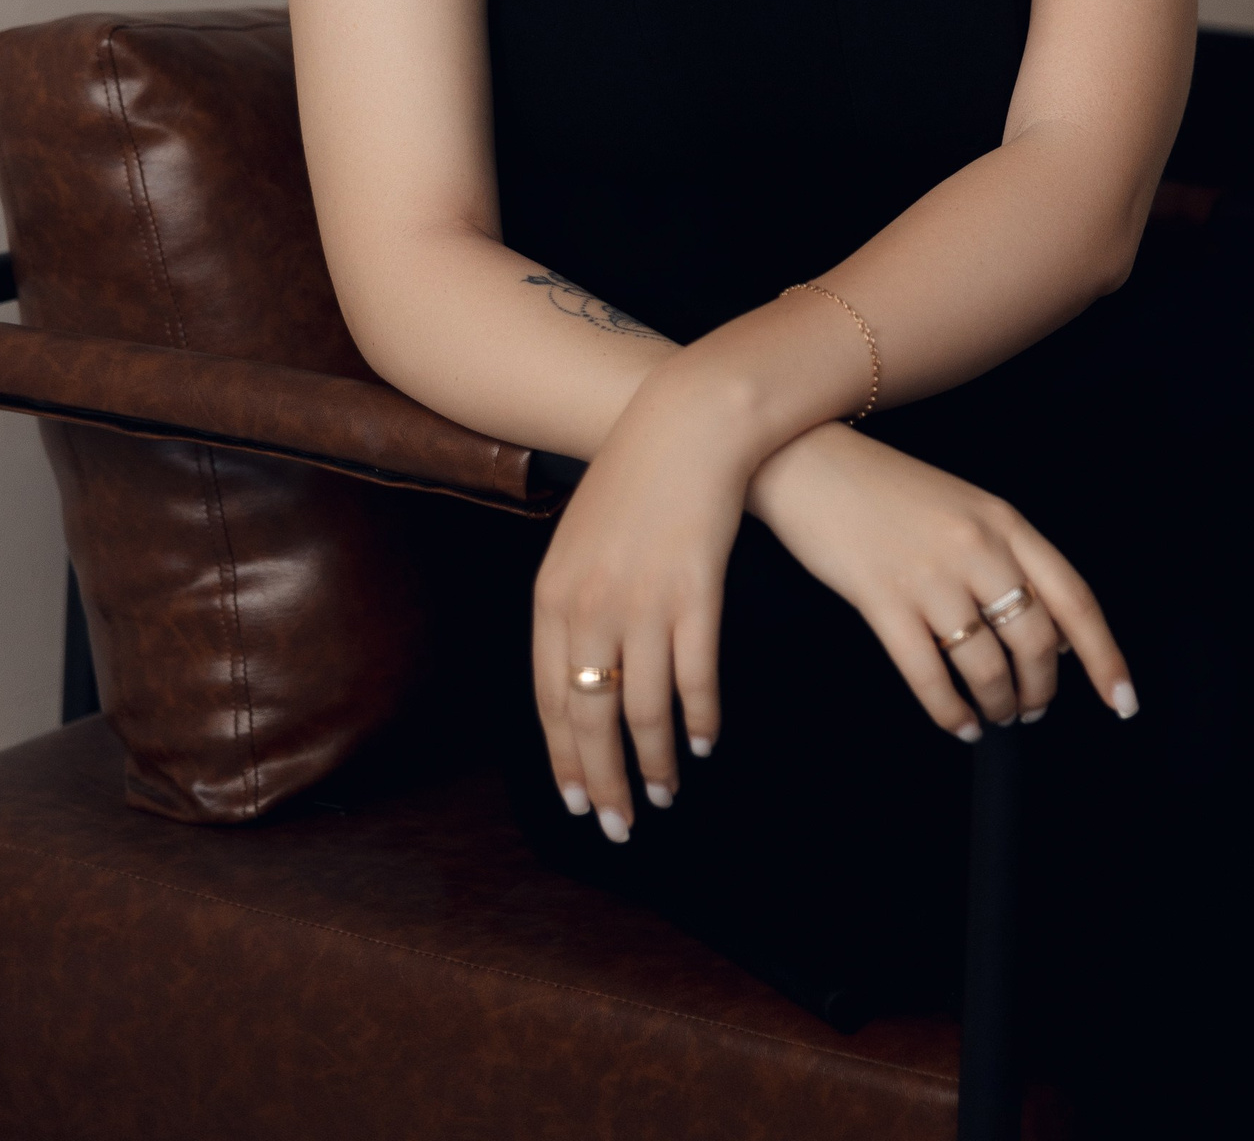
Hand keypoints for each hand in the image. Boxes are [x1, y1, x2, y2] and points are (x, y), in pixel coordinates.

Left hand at [531, 370, 750, 840]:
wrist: (684, 426)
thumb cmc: (632, 482)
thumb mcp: (577, 542)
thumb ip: (571, 607)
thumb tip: (576, 674)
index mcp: (553, 598)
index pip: (549, 701)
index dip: (564, 760)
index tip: (576, 802)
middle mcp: (592, 608)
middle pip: (591, 719)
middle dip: (603, 782)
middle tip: (618, 827)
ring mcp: (644, 603)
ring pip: (644, 710)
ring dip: (654, 763)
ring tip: (664, 794)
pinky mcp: (696, 595)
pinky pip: (695, 677)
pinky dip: (699, 717)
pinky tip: (703, 740)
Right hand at [748, 423, 1138, 738]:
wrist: (809, 462)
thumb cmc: (887, 489)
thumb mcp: (965, 507)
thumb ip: (1011, 561)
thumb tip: (1054, 637)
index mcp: (1004, 520)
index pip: (1074, 598)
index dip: (1105, 656)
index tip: (1122, 701)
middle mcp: (976, 547)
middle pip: (1035, 640)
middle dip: (1042, 690)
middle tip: (1034, 709)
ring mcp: (930, 575)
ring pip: (987, 665)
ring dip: (999, 703)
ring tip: (996, 714)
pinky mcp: (882, 601)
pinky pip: (930, 676)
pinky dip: (952, 712)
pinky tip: (959, 723)